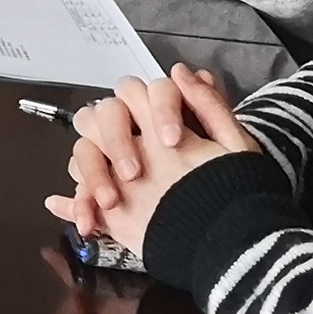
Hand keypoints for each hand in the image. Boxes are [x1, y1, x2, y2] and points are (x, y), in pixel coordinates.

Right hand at [45, 66, 258, 256]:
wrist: (228, 242)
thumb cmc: (234, 192)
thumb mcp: (234, 147)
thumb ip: (209, 105)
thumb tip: (182, 71)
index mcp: (161, 124)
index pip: (140, 94)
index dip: (156, 111)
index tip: (172, 141)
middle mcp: (135, 142)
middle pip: (101, 115)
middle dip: (115, 140)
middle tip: (134, 172)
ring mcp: (117, 172)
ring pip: (83, 152)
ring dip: (92, 174)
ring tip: (111, 202)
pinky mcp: (107, 203)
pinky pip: (80, 196)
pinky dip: (79, 208)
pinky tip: (89, 222)